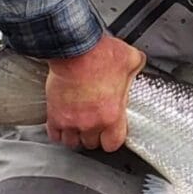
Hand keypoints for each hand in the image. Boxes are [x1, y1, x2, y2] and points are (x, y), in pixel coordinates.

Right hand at [45, 35, 145, 151]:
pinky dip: (58, 132)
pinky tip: (63, 125)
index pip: (113, 144)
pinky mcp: (54, 114)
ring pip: (72, 142)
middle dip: (94, 136)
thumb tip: (138, 65)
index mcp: (113, 115)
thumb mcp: (131, 60)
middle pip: (91, 144)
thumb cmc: (101, 55)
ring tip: (79, 127)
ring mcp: (71, 120)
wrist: (75, 49)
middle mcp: (91, 122)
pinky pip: (54, 134)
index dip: (112, 139)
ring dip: (76, 136)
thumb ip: (136, 70)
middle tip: (95, 125)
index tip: (112, 132)